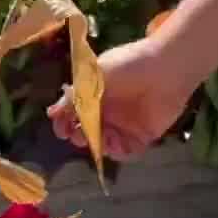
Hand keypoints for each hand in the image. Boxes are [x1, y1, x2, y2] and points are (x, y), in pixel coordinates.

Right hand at [46, 36, 196, 160]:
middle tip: (79, 135)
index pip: (74, 114)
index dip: (65, 123)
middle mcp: (108, 111)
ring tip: (101, 138)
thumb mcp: (94, 77)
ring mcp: (125, 124)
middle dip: (79, 137)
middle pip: (87, 132)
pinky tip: (116, 145)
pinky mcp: (142, 135)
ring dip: (99, 145)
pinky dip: (119, 152)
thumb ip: (74, 96)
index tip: (61, 129)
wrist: (165, 69)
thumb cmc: (128, 65)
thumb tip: (52, 112)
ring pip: (104, 144)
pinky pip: (126, 151)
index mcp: (95, 95)